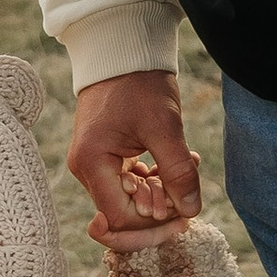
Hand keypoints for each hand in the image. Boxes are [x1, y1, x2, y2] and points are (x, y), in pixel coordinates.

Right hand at [69, 71, 202, 249]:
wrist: (123, 51)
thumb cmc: (139, 83)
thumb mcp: (164, 127)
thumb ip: (177, 171)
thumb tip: (190, 211)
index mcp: (92, 163)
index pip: (120, 219)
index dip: (154, 225)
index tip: (184, 213)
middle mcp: (86, 169)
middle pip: (122, 217)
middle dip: (159, 212)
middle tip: (188, 197)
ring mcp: (94, 164)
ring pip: (128, 202)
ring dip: (160, 194)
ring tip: (187, 164)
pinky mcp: (106, 158)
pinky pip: (129, 185)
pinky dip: (154, 181)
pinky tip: (177, 161)